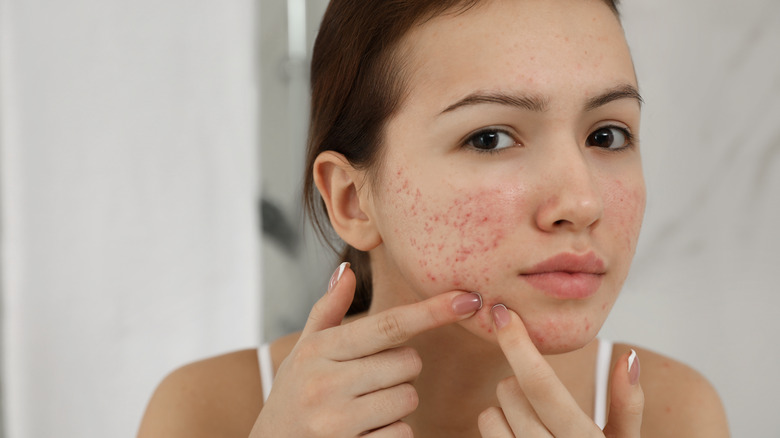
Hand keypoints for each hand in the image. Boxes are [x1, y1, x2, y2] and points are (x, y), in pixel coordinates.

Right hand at [249, 263, 482, 436]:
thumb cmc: (293, 394)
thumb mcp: (303, 351)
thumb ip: (328, 310)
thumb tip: (347, 269)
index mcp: (319, 350)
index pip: (387, 325)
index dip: (431, 311)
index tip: (468, 299)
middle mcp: (325, 384)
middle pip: (408, 363)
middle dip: (402, 370)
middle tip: (371, 380)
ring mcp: (336, 422)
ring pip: (409, 399)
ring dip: (398, 404)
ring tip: (365, 408)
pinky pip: (402, 435)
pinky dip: (393, 433)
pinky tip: (366, 433)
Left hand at [478, 305, 643, 437]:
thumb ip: (627, 405)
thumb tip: (627, 356)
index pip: (541, 385)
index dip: (518, 343)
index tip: (501, 312)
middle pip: (509, 392)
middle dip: (519, 384)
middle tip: (540, 400)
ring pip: (489, 415)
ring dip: (504, 412)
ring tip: (531, 426)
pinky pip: (485, 437)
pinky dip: (497, 433)